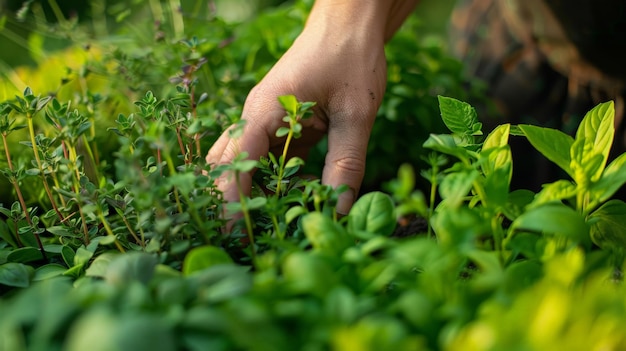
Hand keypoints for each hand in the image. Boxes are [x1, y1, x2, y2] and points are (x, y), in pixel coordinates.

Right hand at [206, 0, 416, 220]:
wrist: (350, 23)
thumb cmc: (350, 57)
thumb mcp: (356, 113)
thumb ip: (346, 163)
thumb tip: (337, 210)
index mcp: (264, 111)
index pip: (235, 164)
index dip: (231, 202)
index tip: (235, 236)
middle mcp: (255, 116)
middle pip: (226, 165)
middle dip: (228, 201)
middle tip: (238, 241)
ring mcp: (265, 119)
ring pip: (243, 162)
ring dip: (247, 192)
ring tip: (255, 228)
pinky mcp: (280, 123)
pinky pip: (268, 157)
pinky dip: (270, 180)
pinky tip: (283, 202)